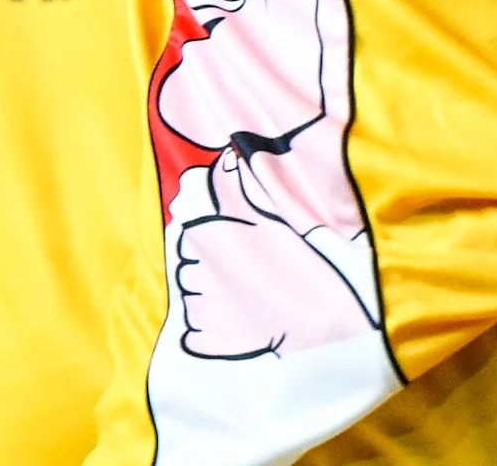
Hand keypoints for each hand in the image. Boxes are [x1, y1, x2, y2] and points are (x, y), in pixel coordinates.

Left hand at [168, 155, 374, 358]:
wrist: (311, 317)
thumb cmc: (293, 262)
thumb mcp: (268, 217)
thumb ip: (238, 189)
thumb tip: (226, 158)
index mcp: (204, 238)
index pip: (185, 238)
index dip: (205, 246)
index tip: (229, 252)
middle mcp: (193, 270)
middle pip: (185, 270)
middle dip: (205, 273)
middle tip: (238, 277)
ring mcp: (196, 307)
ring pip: (189, 301)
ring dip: (206, 301)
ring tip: (238, 301)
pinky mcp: (202, 338)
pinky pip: (192, 333)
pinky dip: (207, 331)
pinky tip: (234, 324)